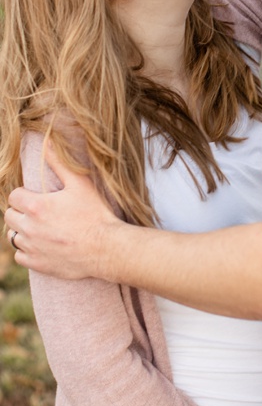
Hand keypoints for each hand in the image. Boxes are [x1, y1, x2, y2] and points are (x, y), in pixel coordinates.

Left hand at [5, 150, 120, 279]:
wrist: (107, 248)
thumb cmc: (97, 215)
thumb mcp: (81, 185)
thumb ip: (60, 163)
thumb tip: (47, 141)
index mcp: (35, 206)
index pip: (14, 196)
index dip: (26, 194)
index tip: (39, 196)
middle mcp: (28, 227)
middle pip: (9, 216)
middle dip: (22, 211)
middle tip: (42, 211)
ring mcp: (32, 247)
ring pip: (12, 236)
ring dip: (22, 230)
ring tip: (41, 227)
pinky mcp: (38, 263)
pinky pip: (19, 255)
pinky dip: (27, 250)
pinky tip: (42, 245)